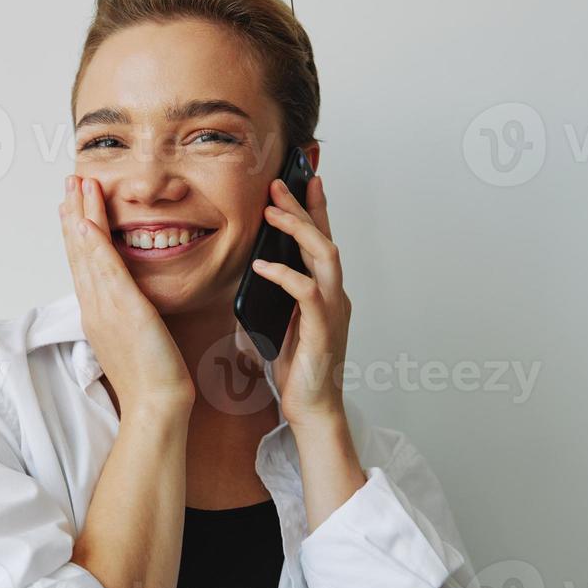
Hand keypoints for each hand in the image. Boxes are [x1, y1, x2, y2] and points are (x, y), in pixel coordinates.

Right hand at [58, 175, 193, 415]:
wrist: (155, 404)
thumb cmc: (152, 380)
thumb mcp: (136, 340)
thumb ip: (130, 317)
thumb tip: (133, 305)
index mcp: (97, 314)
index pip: (83, 264)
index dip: (76, 233)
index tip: (73, 207)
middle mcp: (94, 306)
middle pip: (78, 252)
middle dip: (73, 213)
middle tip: (69, 182)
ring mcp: (104, 306)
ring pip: (87, 252)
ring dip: (81, 214)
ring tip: (77, 184)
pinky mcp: (122, 307)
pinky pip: (104, 267)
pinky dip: (94, 240)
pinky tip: (87, 219)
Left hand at [244, 175, 351, 428]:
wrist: (311, 408)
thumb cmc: (297, 369)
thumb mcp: (280, 322)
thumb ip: (275, 295)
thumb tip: (253, 268)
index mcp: (325, 292)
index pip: (322, 241)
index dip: (315, 208)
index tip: (304, 179)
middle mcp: (334, 295)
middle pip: (324, 238)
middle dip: (302, 207)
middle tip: (278, 184)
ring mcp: (332, 310)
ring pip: (324, 255)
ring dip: (298, 230)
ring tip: (271, 212)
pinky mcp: (322, 329)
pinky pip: (306, 291)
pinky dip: (284, 274)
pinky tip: (261, 265)